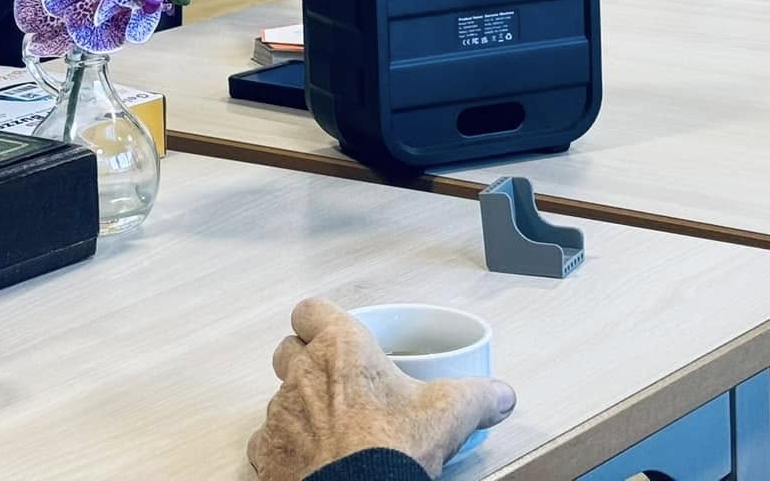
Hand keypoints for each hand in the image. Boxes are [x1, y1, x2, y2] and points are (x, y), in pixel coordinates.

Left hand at [248, 298, 515, 480]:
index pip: (310, 310)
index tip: (334, 334)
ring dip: (298, 407)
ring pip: (278, 396)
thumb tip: (503, 394)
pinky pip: (267, 441)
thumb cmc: (394, 447)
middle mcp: (303, 372)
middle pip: (287, 349)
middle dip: (304, 360)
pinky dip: (284, 448)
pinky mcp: (267, 452)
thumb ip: (479, 395)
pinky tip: (311, 459)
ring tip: (329, 428)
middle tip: (335, 383)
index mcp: (342, 347)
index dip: (319, 320)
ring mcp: (280, 413)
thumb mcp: (449, 413)